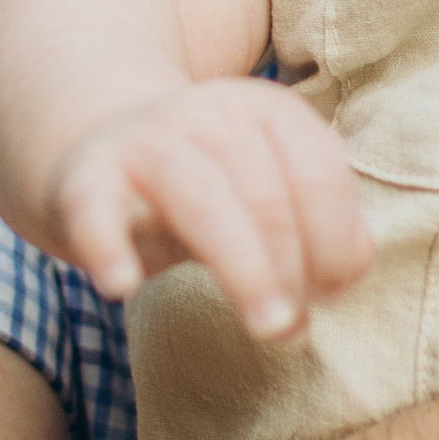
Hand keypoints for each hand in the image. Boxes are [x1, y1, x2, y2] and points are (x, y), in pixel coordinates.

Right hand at [50, 79, 370, 340]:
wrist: (96, 146)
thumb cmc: (205, 187)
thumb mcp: (266, 192)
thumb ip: (318, 224)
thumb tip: (354, 265)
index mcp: (265, 110)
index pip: (318, 171)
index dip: (335, 238)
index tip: (331, 294)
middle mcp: (208, 114)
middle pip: (264, 191)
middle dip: (290, 266)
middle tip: (292, 329)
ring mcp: (144, 143)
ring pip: (201, 199)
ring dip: (243, 267)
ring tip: (267, 328)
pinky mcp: (84, 179)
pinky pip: (94, 211)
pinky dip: (107, 246)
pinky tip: (121, 286)